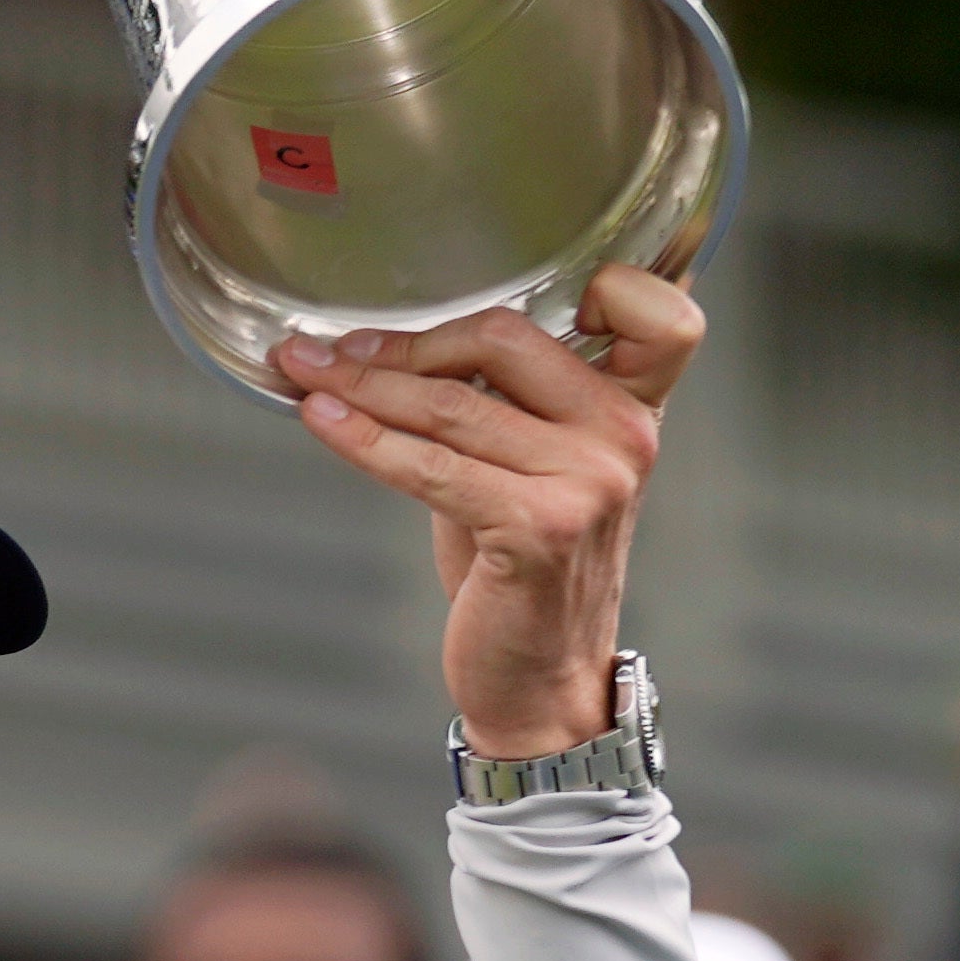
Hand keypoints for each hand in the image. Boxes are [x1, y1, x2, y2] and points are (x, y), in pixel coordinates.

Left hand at [271, 265, 705, 759]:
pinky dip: (363, 439)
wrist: (539, 675)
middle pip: (504, 338)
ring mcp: (591, 482)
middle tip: (331, 347)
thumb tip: (378, 341)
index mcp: (635, 406)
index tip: (494, 295)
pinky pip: (430, 466)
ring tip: (302, 372)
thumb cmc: (521, 564)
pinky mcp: (541, 528)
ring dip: (360, 385)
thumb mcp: (526, 463)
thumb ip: (493, 398)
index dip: (604, 285)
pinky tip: (321, 420)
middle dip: (404, 341)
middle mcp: (626, 435)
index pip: (657, 313)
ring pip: (452, 405)